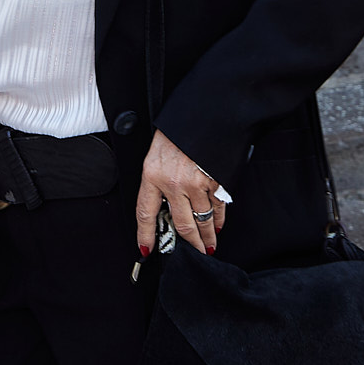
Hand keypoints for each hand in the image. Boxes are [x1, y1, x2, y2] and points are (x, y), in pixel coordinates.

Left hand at [136, 130, 225, 257]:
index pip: (145, 213)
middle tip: (194, 253)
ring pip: (201, 220)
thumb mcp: (158, 152)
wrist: (206, 111)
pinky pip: (217, 207)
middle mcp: (172, 183)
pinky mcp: (215, 181)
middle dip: (189, 244)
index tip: (146, 249)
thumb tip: (164, 204)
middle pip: (181, 224)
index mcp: (152, 174)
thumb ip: (158, 178)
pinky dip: (219, 219)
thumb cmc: (179, 130)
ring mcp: (195, 184)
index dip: (145, 235)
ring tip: (209, 246)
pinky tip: (218, 225)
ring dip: (207, 237)